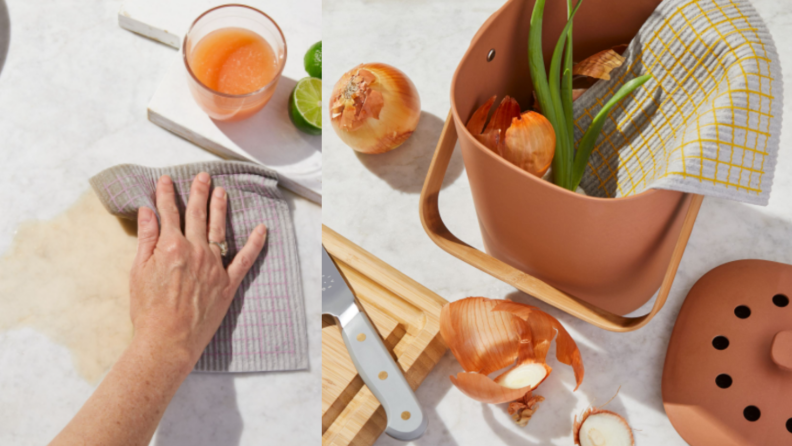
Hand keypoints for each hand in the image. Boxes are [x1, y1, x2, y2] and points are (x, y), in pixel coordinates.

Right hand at [129, 172, 266, 366]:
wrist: (168, 340)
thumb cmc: (148, 310)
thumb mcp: (138, 272)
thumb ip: (146, 239)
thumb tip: (147, 211)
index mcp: (171, 247)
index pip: (169, 213)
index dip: (166, 195)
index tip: (166, 179)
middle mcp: (195, 251)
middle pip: (197, 215)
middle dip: (198, 193)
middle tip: (203, 176)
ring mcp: (214, 266)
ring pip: (218, 230)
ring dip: (219, 209)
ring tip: (222, 191)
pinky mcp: (228, 283)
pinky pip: (245, 259)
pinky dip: (255, 243)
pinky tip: (262, 229)